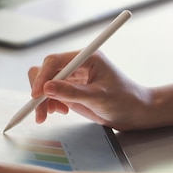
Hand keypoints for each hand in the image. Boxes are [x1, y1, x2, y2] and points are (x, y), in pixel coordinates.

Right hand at [28, 51, 152, 130]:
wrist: (135, 113)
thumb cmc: (124, 100)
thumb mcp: (99, 97)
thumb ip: (72, 93)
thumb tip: (46, 89)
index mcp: (87, 58)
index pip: (55, 61)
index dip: (43, 76)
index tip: (37, 94)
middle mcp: (78, 65)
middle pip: (46, 70)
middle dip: (39, 90)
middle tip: (39, 111)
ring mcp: (73, 77)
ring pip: (45, 83)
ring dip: (43, 99)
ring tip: (50, 114)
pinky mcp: (71, 90)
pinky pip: (51, 93)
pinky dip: (49, 103)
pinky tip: (60, 112)